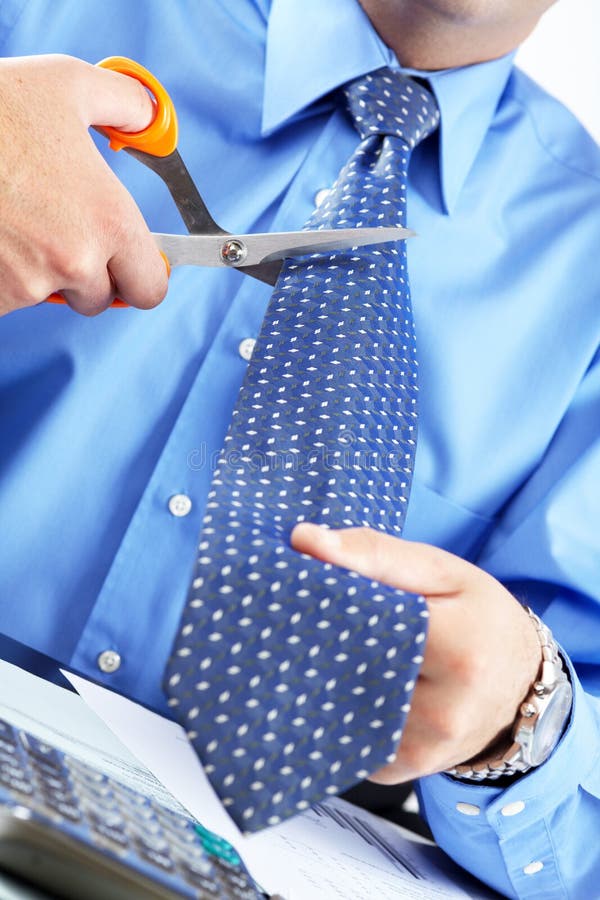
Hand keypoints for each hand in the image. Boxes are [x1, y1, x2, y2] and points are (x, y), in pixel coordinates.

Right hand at [0, 54, 167, 315]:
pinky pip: (10, 300)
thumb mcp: (69, 84)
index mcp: (110, 220)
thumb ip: (127, 106)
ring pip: (50, 296)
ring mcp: (28, 284)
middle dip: (87, 275)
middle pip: (100, 298)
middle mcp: (75, 261)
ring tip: (14, 220)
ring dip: (40, 272)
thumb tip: (152, 121)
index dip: (140, 275)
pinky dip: (3, 277)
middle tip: (60, 232)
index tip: (127, 263)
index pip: (150, 288)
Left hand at [291, 523, 539, 782]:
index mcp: (458, 653)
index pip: (362, 622)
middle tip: (308, 616)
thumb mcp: (441, 571)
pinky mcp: (401, 770)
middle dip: (320, 639)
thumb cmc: (481, 619)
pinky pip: (349, 733)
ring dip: (325, 675)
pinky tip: (350, 683)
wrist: (518, 686)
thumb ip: (373, 553)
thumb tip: (305, 541)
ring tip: (333, 647)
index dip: (325, 600)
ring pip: (340, 703)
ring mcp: (422, 750)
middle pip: (344, 667)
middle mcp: (443, 713)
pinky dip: (341, 705)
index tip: (303, 585)